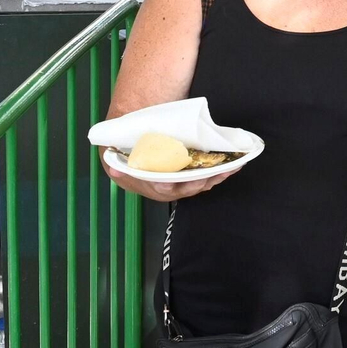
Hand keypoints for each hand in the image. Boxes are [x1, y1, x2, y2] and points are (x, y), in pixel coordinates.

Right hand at [102, 158, 235, 202]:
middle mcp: (167, 190)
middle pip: (186, 188)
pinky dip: (219, 174)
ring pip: (200, 185)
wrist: (134, 161)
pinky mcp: (191, 180)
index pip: (160, 187)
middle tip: (215, 171)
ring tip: (230, 167)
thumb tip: (113, 169)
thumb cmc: (131, 158)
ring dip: (215, 177)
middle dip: (201, 181)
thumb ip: (118, 166)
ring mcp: (180, 186)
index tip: (172, 181)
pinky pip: (206, 179)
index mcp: (150, 185)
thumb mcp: (119, 160)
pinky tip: (233, 166)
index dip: (167, 185)